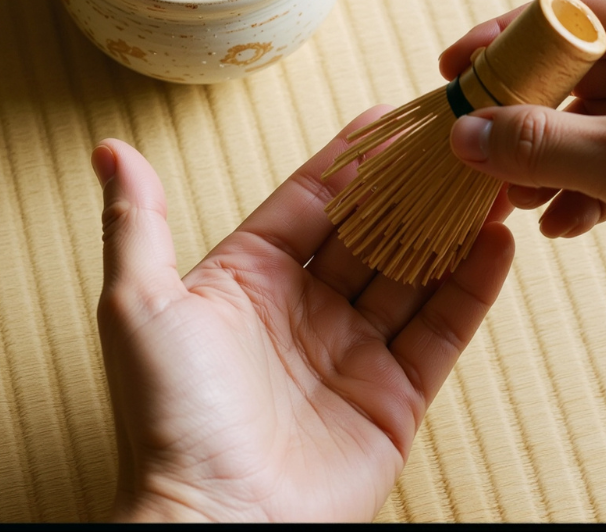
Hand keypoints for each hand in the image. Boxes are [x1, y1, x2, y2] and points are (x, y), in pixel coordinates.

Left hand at [92, 111, 513, 521]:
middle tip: (454, 137)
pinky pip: (440, 332)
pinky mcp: (392, 401)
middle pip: (370, 230)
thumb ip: (136, 220)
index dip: (351, 158)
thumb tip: (109, 149)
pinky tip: (497, 242)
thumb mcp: (138, 303)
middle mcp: (302, 309)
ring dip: (448, 225)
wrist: (214, 528)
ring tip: (487, 175)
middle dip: (410, 184)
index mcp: (247, 277)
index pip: (311, 200)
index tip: (389, 115)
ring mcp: (350, 354)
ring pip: (412, 272)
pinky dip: (472, 288)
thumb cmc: (166, 418)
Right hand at [445, 0, 605, 284]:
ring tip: (517, 201)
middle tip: (477, 153)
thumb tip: (464, 134)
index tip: (453, 73)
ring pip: (592, 120)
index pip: (563, 14)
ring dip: (548, 161)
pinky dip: (585, 187)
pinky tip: (564, 222)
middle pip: (571, 71)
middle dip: (522, 119)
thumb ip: (539, 143)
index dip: (501, 43)